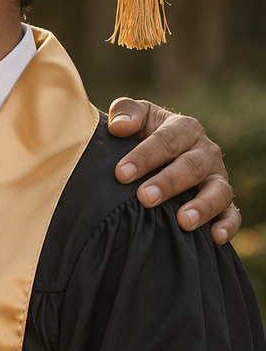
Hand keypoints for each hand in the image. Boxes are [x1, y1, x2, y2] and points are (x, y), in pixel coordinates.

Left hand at [107, 98, 238, 245]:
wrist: (160, 159)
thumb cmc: (144, 137)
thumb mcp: (137, 119)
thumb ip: (126, 112)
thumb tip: (119, 127)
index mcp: (184, 129)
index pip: (166, 141)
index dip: (144, 157)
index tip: (121, 174)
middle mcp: (205, 152)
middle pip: (190, 166)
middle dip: (168, 182)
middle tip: (145, 197)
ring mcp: (217, 178)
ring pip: (217, 191)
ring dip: (202, 206)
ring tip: (183, 221)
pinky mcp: (224, 202)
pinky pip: (232, 214)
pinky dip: (227, 225)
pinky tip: (215, 238)